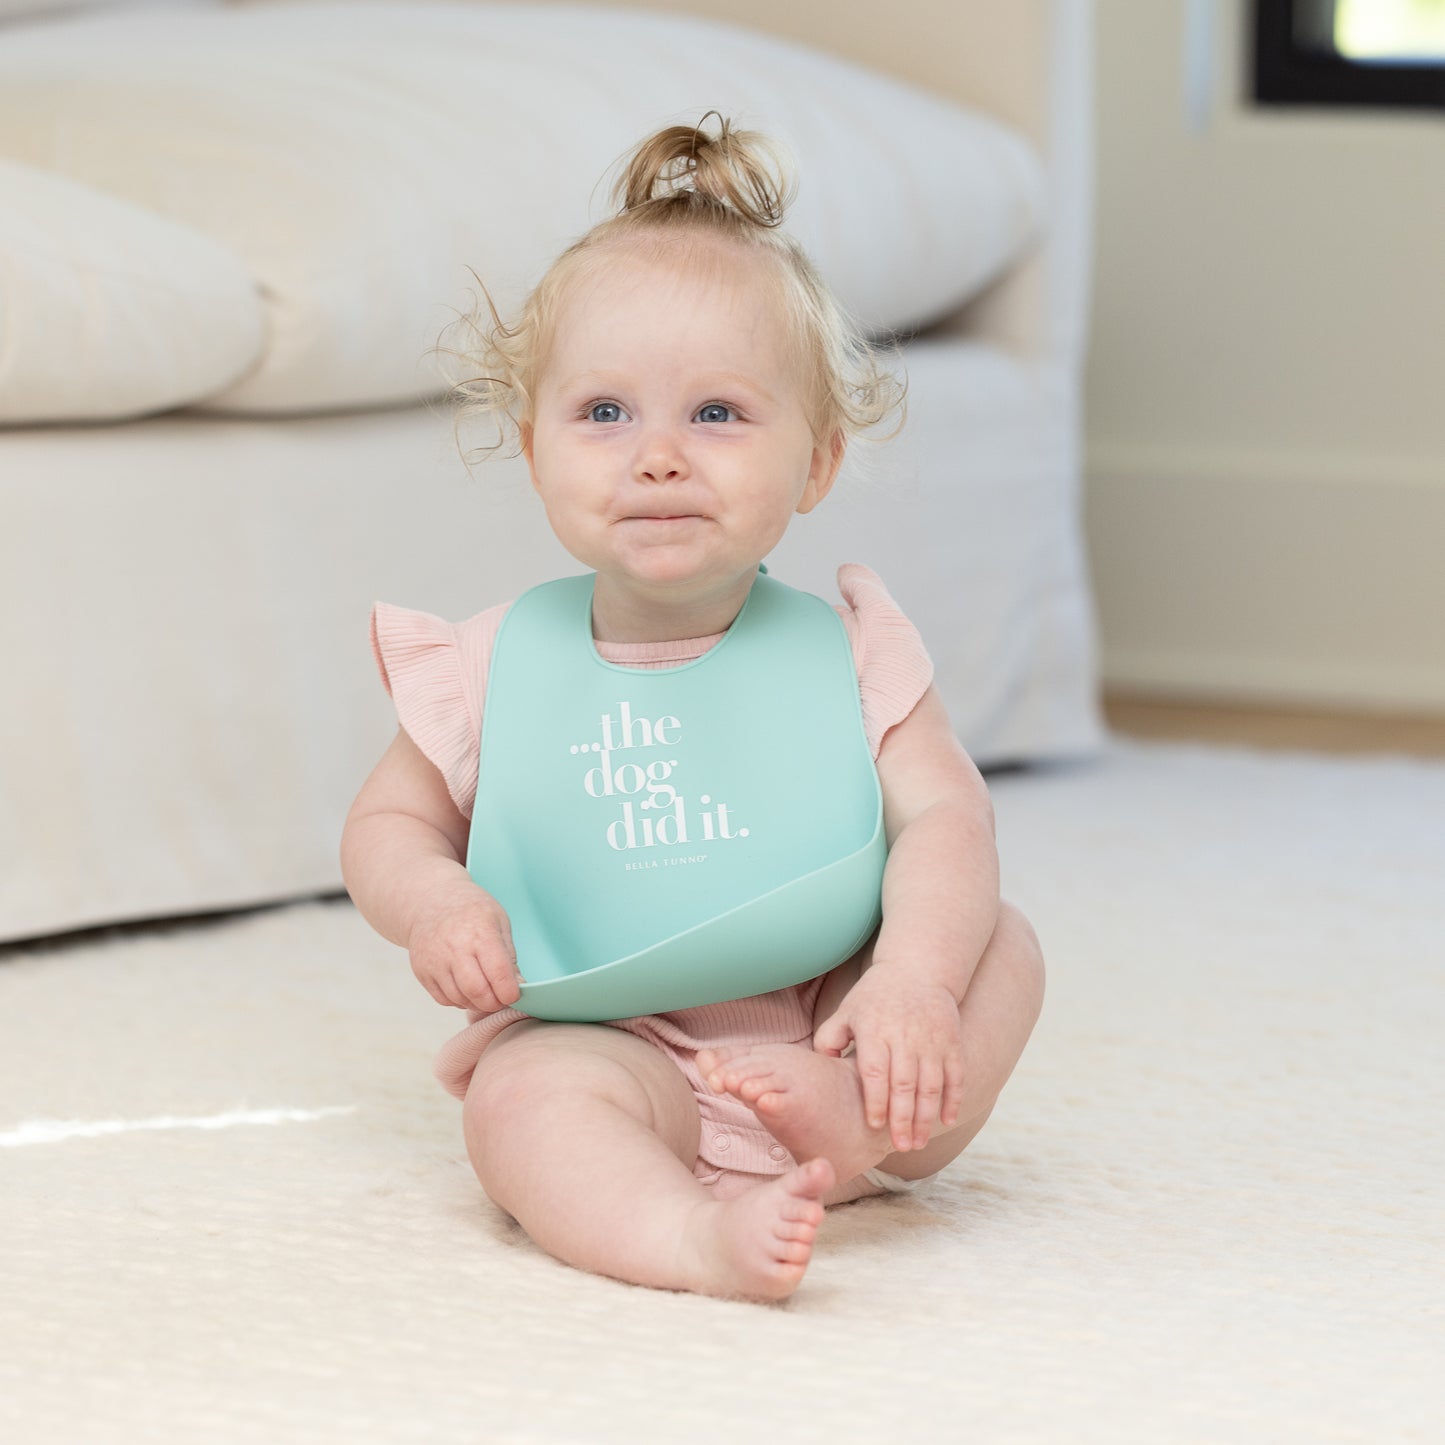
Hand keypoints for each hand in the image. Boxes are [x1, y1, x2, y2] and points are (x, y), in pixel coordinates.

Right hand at [406, 877, 521, 1013]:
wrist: (430, 901)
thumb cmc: (470, 911)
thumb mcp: (498, 921)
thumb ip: (509, 956)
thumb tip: (519, 985)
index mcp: (480, 932)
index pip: (498, 971)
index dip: (509, 991)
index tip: (515, 995)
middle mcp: (454, 948)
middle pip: (477, 991)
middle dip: (494, 1004)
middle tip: (501, 999)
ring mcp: (435, 961)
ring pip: (459, 999)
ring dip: (477, 1004)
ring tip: (485, 993)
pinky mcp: (422, 971)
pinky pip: (443, 999)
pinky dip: (459, 1001)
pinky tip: (466, 990)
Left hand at [812, 969, 964, 1152]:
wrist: (917, 969)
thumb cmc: (874, 997)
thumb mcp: (847, 1012)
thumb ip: (829, 1040)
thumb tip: (819, 1069)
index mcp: (875, 1031)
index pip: (875, 1072)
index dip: (876, 1100)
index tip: (874, 1125)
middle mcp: (905, 1037)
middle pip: (905, 1084)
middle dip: (903, 1118)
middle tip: (900, 1146)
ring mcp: (931, 1039)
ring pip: (932, 1084)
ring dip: (927, 1116)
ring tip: (918, 1141)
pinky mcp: (952, 1040)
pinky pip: (956, 1074)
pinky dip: (954, 1099)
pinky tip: (946, 1120)